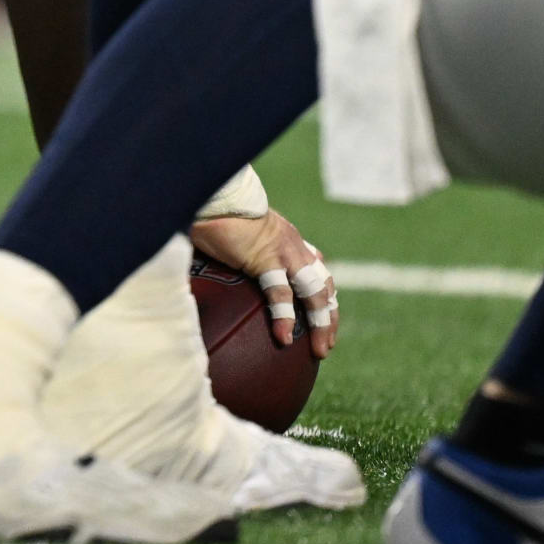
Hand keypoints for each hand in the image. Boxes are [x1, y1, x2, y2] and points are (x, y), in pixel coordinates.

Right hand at [192, 210, 338, 350]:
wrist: (213, 194)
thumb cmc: (219, 213)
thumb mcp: (244, 232)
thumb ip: (250, 250)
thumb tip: (238, 266)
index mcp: (289, 240)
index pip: (318, 271)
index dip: (325, 297)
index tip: (325, 318)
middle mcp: (294, 246)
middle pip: (325, 286)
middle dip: (330, 317)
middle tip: (327, 344)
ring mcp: (283, 252)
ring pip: (314, 293)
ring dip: (321, 323)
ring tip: (320, 349)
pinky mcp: (265, 258)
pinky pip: (280, 293)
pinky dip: (285, 317)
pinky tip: (284, 337)